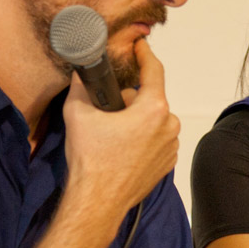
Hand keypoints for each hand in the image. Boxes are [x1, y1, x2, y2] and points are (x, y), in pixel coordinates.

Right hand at [61, 39, 179, 221]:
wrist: (97, 202)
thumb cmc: (91, 161)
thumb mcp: (78, 113)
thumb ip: (80, 86)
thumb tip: (80, 73)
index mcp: (153, 109)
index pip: (154, 70)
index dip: (145, 54)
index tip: (140, 46)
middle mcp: (168, 126)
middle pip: (148, 98)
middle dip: (128, 101)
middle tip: (106, 112)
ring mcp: (170, 146)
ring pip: (152, 120)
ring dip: (135, 121)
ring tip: (112, 136)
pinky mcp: (167, 163)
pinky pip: (155, 139)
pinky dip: (142, 139)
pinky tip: (122, 150)